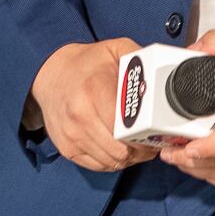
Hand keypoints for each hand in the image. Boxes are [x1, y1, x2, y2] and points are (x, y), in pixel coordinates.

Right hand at [26, 38, 156, 170]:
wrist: (50, 75)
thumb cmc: (86, 64)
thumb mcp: (114, 50)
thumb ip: (139, 58)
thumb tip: (164, 70)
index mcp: (94, 92)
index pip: (127, 129)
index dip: (146, 135)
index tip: (157, 133)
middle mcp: (80, 117)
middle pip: (122, 150)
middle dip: (141, 150)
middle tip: (151, 143)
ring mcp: (72, 136)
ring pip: (112, 162)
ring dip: (130, 159)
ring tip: (138, 147)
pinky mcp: (67, 148)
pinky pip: (98, 166)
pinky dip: (113, 162)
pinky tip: (121, 150)